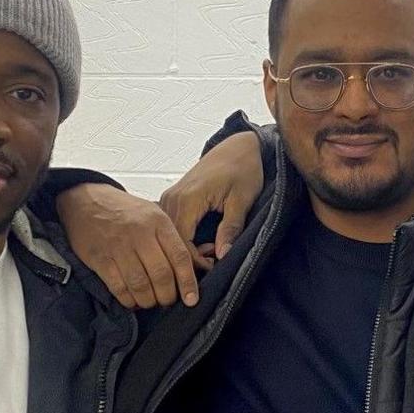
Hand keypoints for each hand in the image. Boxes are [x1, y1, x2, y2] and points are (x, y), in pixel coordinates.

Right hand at [56, 183, 205, 308]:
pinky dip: (128, 300)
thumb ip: (171, 238)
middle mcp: (140, 234)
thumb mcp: (152, 213)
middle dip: (167, 296)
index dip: (188, 282)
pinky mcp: (100, 259)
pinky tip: (132, 300)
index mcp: (158, 221)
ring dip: (148, 301)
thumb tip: (194, 267)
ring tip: (150, 301)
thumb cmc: (123, 210)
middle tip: (168, 301)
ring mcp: (119, 247)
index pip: (180, 257)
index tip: (191, 299)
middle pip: (161, 275)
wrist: (85, 200)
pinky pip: (118, 288)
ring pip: (141, 285)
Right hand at [159, 131, 262, 260]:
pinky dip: (186, 238)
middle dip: (193, 257)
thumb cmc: (243, 168)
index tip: (215, 266)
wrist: (238, 147)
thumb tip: (222, 255)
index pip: (182, 242)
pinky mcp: (174, 198)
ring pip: (171, 235)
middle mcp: (173, 198)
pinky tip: (205, 241)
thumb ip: (230, 228)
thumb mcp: (242, 200)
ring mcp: (171, 197)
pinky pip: (173, 226)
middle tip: (215, 260)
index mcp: (188, 198)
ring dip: (188, 248)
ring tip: (212, 250)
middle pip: (172, 241)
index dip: (197, 261)